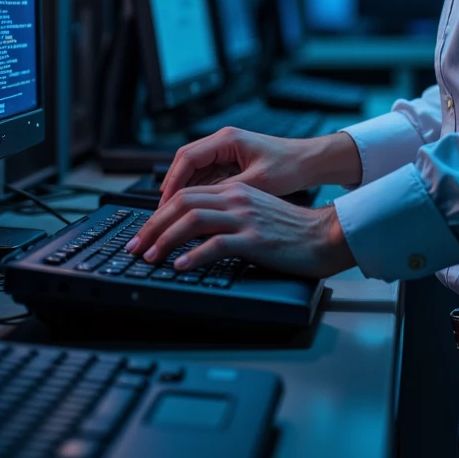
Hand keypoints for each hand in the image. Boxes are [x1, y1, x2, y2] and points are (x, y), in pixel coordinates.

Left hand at [124, 181, 353, 278]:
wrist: (323, 235)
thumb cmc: (290, 230)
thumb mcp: (254, 213)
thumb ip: (228, 214)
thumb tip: (194, 229)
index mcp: (235, 191)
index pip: (185, 195)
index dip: (158, 214)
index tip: (142, 234)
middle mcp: (237, 199)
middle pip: (182, 204)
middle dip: (153, 226)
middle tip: (135, 247)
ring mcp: (246, 218)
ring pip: (193, 221)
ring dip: (165, 239)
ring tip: (151, 257)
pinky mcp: (255, 239)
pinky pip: (217, 245)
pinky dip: (194, 255)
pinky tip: (181, 266)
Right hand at [158, 126, 361, 204]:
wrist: (309, 162)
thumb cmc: (289, 167)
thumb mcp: (257, 183)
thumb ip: (227, 192)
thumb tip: (201, 206)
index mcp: (227, 140)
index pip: (188, 158)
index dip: (173, 182)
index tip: (165, 204)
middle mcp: (223, 141)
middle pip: (185, 162)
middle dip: (172, 186)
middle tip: (161, 212)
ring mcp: (226, 150)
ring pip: (193, 169)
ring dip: (182, 189)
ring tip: (172, 214)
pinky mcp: (231, 161)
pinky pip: (206, 174)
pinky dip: (196, 190)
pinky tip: (192, 209)